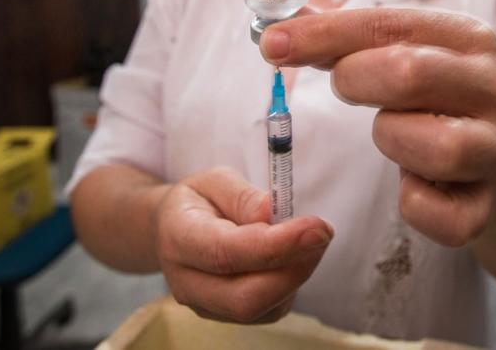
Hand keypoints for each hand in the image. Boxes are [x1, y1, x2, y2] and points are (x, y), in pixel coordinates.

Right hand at [153, 166, 332, 322]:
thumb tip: (273, 212)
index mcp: (179, 238)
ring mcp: (205, 306)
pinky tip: (293, 255)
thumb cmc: (200, 200)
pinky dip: (291, 283)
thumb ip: (244, 196)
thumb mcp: (216, 180)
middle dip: (294, 269)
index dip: (276, 244)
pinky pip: (270, 310)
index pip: (227, 252)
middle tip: (323, 233)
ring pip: (262, 309)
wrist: (172, 229)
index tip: (317, 227)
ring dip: (297, 275)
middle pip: (245, 298)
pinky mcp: (228, 315)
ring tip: (307, 237)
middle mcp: (187, 282)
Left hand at [261, 8, 495, 247]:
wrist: (490, 152)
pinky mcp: (485, 206)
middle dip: (357, 81)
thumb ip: (343, 40)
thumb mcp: (400, 53)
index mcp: (470, 38)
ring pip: (437, 147)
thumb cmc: (430, 94)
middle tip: (346, 87)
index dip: (323, 34)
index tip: (271, 44)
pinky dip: (413, 203)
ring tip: (392, 134)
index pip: (389, 25)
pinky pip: (439, 215)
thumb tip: (275, 32)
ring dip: (391, 140)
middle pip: (411, 74)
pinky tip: (410, 183)